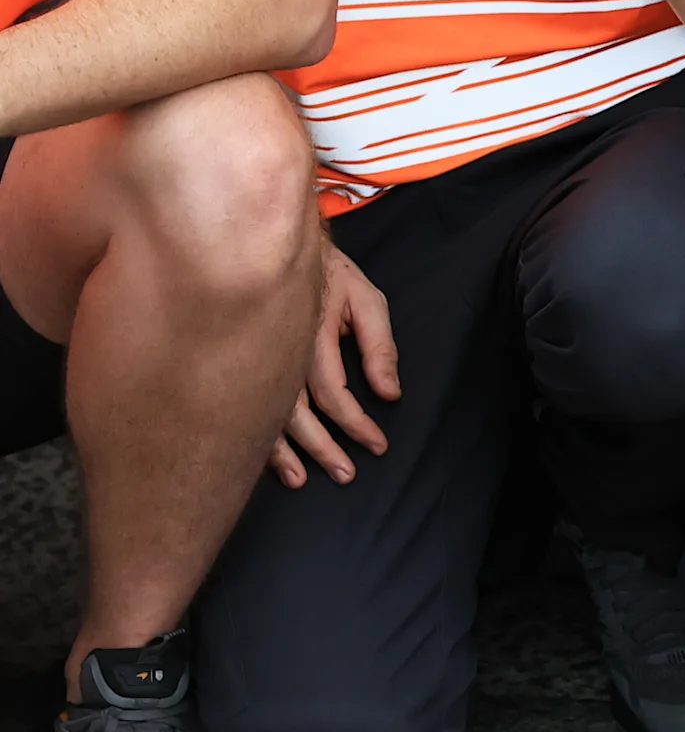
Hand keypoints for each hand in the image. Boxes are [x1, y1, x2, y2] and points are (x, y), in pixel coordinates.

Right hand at [271, 246, 398, 486]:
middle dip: (321, 448)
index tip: (377, 444)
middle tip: (345, 473)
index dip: (355, 423)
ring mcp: (257, 362)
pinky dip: (257, 438)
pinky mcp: (245, 367)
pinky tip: (265, 461)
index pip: (334, 394)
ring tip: (300, 480)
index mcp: (310, 339)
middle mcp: (279, 356)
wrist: (278, 251)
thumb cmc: (332, 277)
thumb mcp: (368, 301)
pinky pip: (247, 409)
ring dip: (282, 453)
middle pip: (297, 415)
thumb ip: (380, 348)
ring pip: (266, 418)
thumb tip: (390, 392)